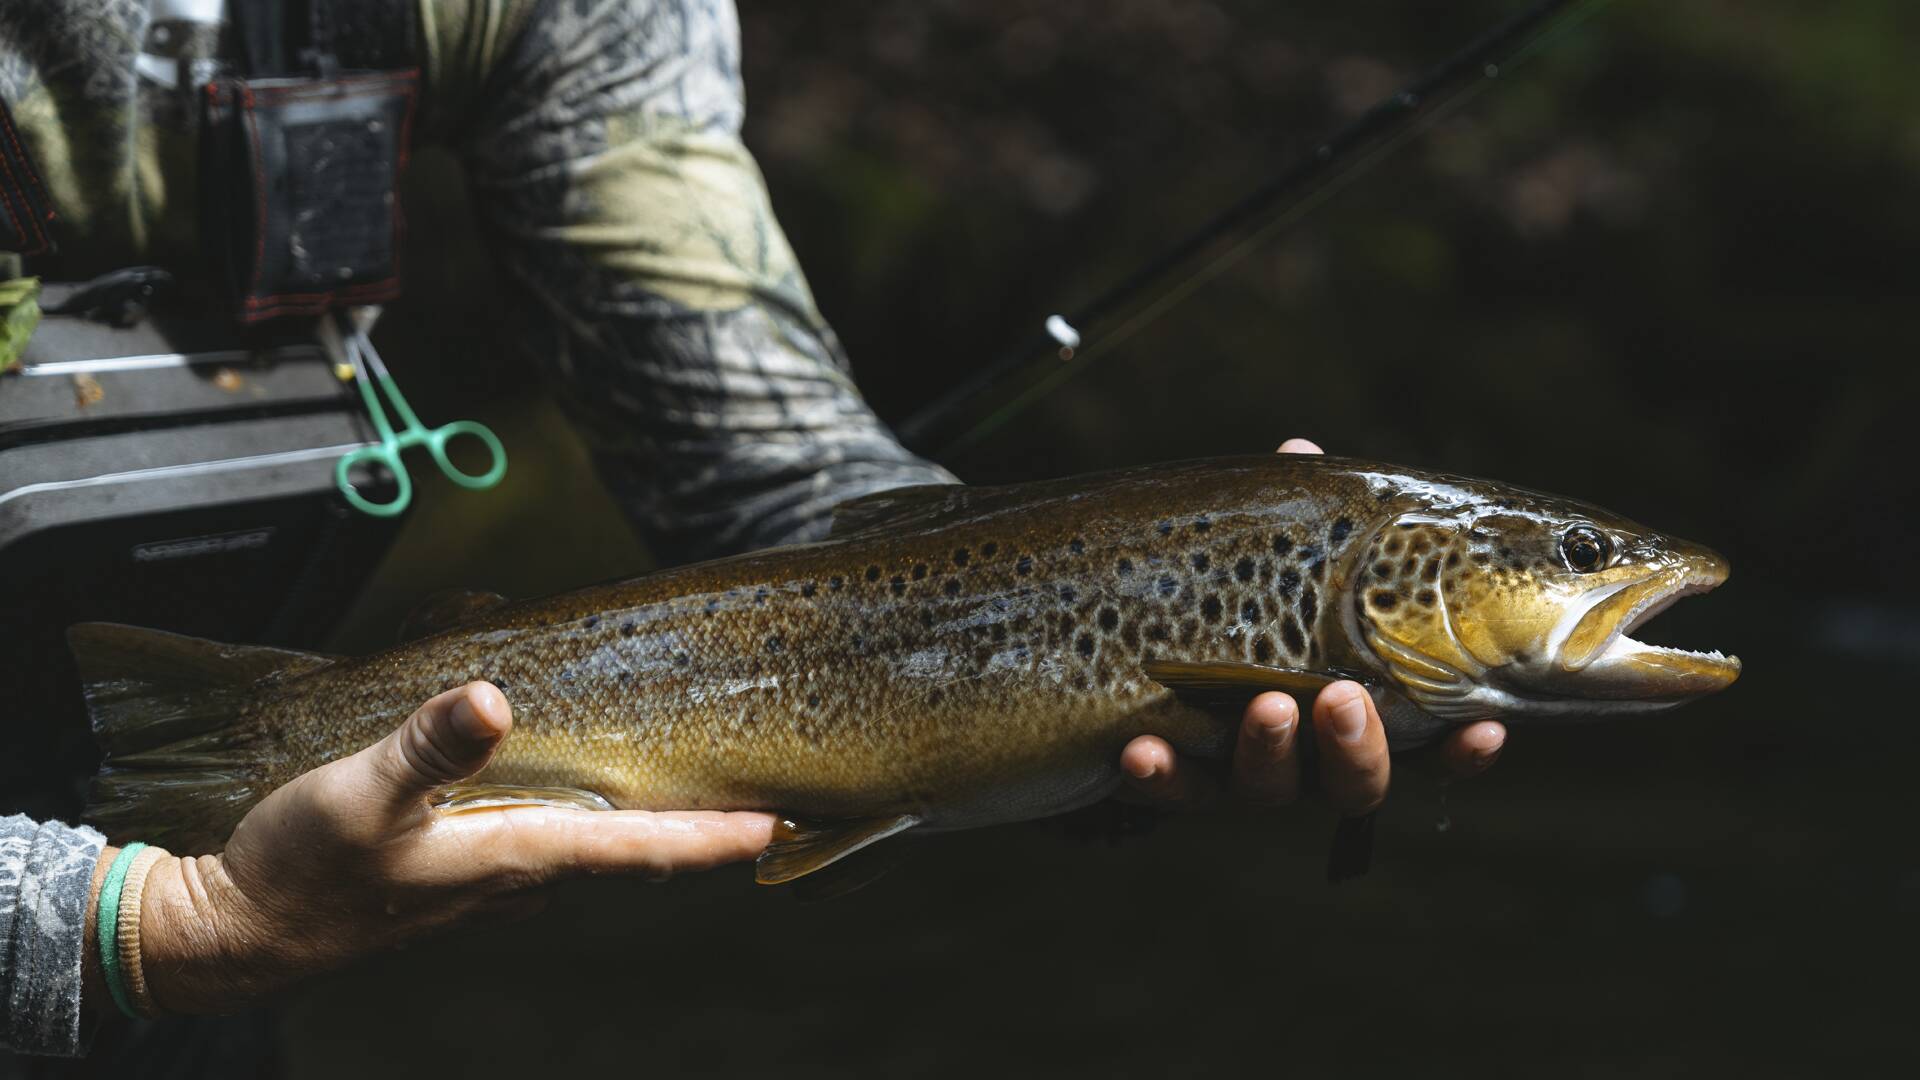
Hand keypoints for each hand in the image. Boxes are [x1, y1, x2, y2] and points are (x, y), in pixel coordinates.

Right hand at [110, 683, 772, 1014]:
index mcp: (513, 858)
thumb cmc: (297, 874)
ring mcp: (493, 883)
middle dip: (702, 827)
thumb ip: (425, 747)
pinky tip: (592, 789)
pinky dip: (593, 818)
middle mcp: (518, 878)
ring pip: (596, 848)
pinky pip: (552, 845)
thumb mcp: (356, 796)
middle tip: (766, 794)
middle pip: (635, 850)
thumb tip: (490, 699)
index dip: (713, 837)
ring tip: (704, 784)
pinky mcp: (463, 875)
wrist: (236, 934)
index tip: (777, 824)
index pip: (640, 848)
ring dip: (652, 823)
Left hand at [1119, 437, 1506, 814]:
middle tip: (1345, 697)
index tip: (1486, 729)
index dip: (1462, 750)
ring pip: (1271, 788)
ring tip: (1267, 705)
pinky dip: (1163, 776)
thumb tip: (1301, 450)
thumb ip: (1298, 522)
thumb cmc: (1234, 597)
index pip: (1428, 745)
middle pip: (1354, 779)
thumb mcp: (1269, 560)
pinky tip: (1140, 750)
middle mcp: (1309, 757)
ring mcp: (1242, 774)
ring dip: (1270, 751)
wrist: (1129, 654)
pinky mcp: (1173, 781)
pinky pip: (1173, 791)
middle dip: (1356, 745)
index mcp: (1356, 708)